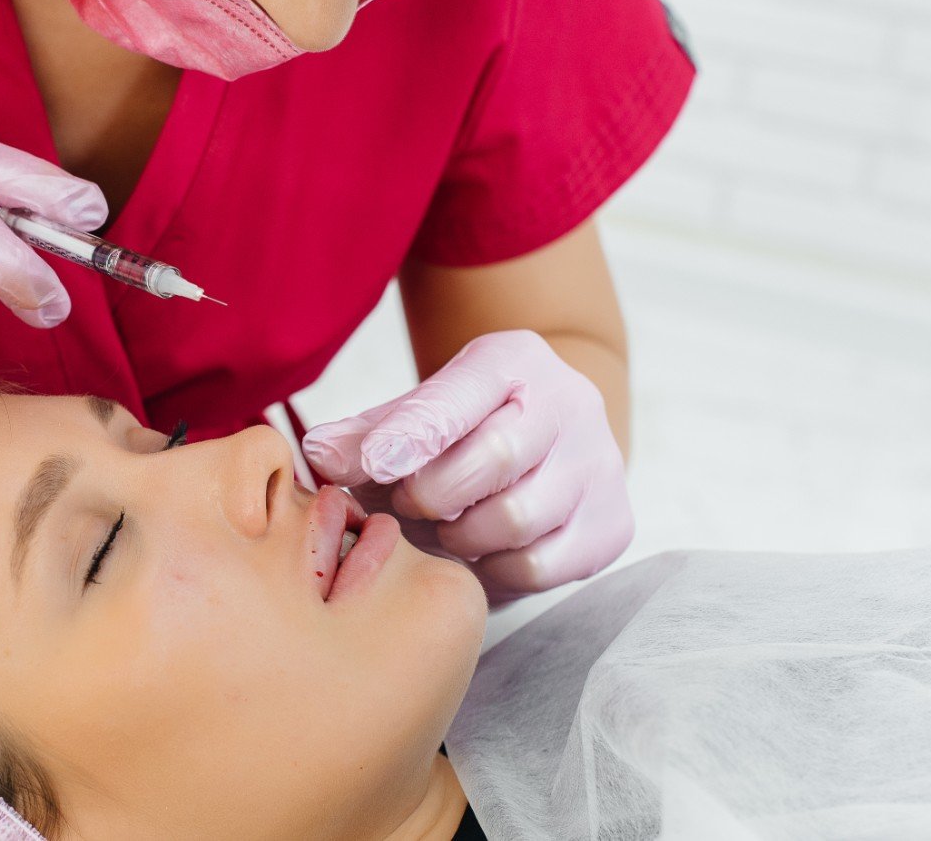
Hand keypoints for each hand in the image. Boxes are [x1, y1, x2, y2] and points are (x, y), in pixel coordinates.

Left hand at [302, 330, 631, 600]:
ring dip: (461, 535)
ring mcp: (599, 465)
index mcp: (514, 360)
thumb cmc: (469, 424)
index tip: (372, 465)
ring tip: (444, 524)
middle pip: (494, 459)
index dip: (413, 434)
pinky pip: (540, 566)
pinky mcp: (613, 524)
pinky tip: (482, 551)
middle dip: (432, 492)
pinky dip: (496, 569)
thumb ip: (367, 432)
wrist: (552, 435)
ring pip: (517, 519)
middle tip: (405, 502)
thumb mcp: (420, 409)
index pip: (461, 395)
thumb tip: (318, 455)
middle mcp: (571, 403)